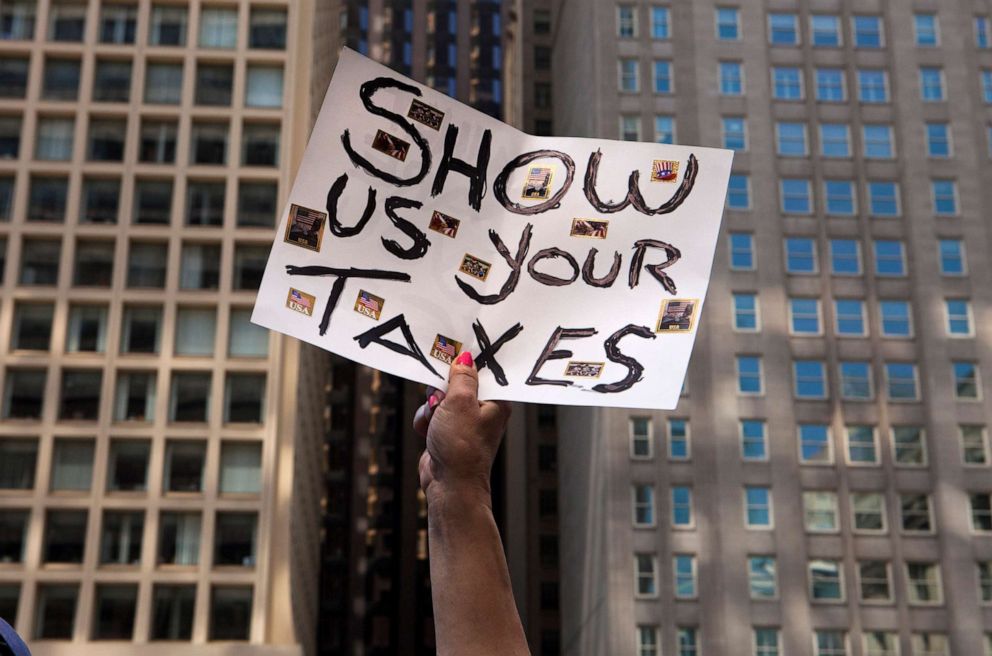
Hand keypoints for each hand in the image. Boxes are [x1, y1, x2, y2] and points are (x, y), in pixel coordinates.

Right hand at [413, 352, 510, 501]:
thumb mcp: (461, 403)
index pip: (480, 372)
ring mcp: (463, 422)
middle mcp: (482, 411)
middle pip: (455, 383)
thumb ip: (462, 377)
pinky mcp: (447, 432)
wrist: (449, 485)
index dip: (463, 365)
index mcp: (495, 401)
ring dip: (431, 409)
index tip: (449, 358)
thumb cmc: (461, 447)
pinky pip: (431, 415)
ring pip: (439, 399)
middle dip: (441, 391)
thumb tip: (464, 357)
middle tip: (440, 400)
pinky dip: (426, 422)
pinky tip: (428, 434)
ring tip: (436, 423)